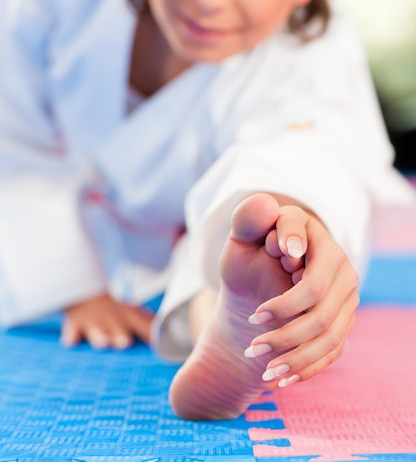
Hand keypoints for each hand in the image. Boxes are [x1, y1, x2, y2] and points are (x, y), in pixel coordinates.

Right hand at [61, 293, 154, 348]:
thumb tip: (169, 347)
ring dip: (100, 337)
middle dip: (121, 337)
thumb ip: (147, 327)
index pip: (146, 325)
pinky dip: (71, 336)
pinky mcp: (74, 324)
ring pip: (97, 331)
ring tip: (103, 343)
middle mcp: (113, 319)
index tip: (159, 347)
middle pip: (119, 330)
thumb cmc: (113, 310)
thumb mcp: (132, 312)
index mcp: (131, 316)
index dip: (153, 335)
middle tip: (125, 342)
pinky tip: (71, 341)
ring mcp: (93, 322)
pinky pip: (72, 331)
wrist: (85, 289)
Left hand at [249, 205, 358, 385]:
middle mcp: (338, 265)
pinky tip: (279, 379)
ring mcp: (345, 295)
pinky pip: (332, 352)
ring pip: (328, 334)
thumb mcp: (242, 236)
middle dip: (285, 330)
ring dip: (294, 355)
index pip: (310, 264)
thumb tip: (269, 208)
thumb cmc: (249, 255)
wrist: (258, 283)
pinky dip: (306, 368)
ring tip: (261, 367)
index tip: (258, 311)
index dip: (287, 297)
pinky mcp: (343, 321)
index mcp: (314, 236)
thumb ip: (250, 218)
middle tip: (253, 342)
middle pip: (320, 307)